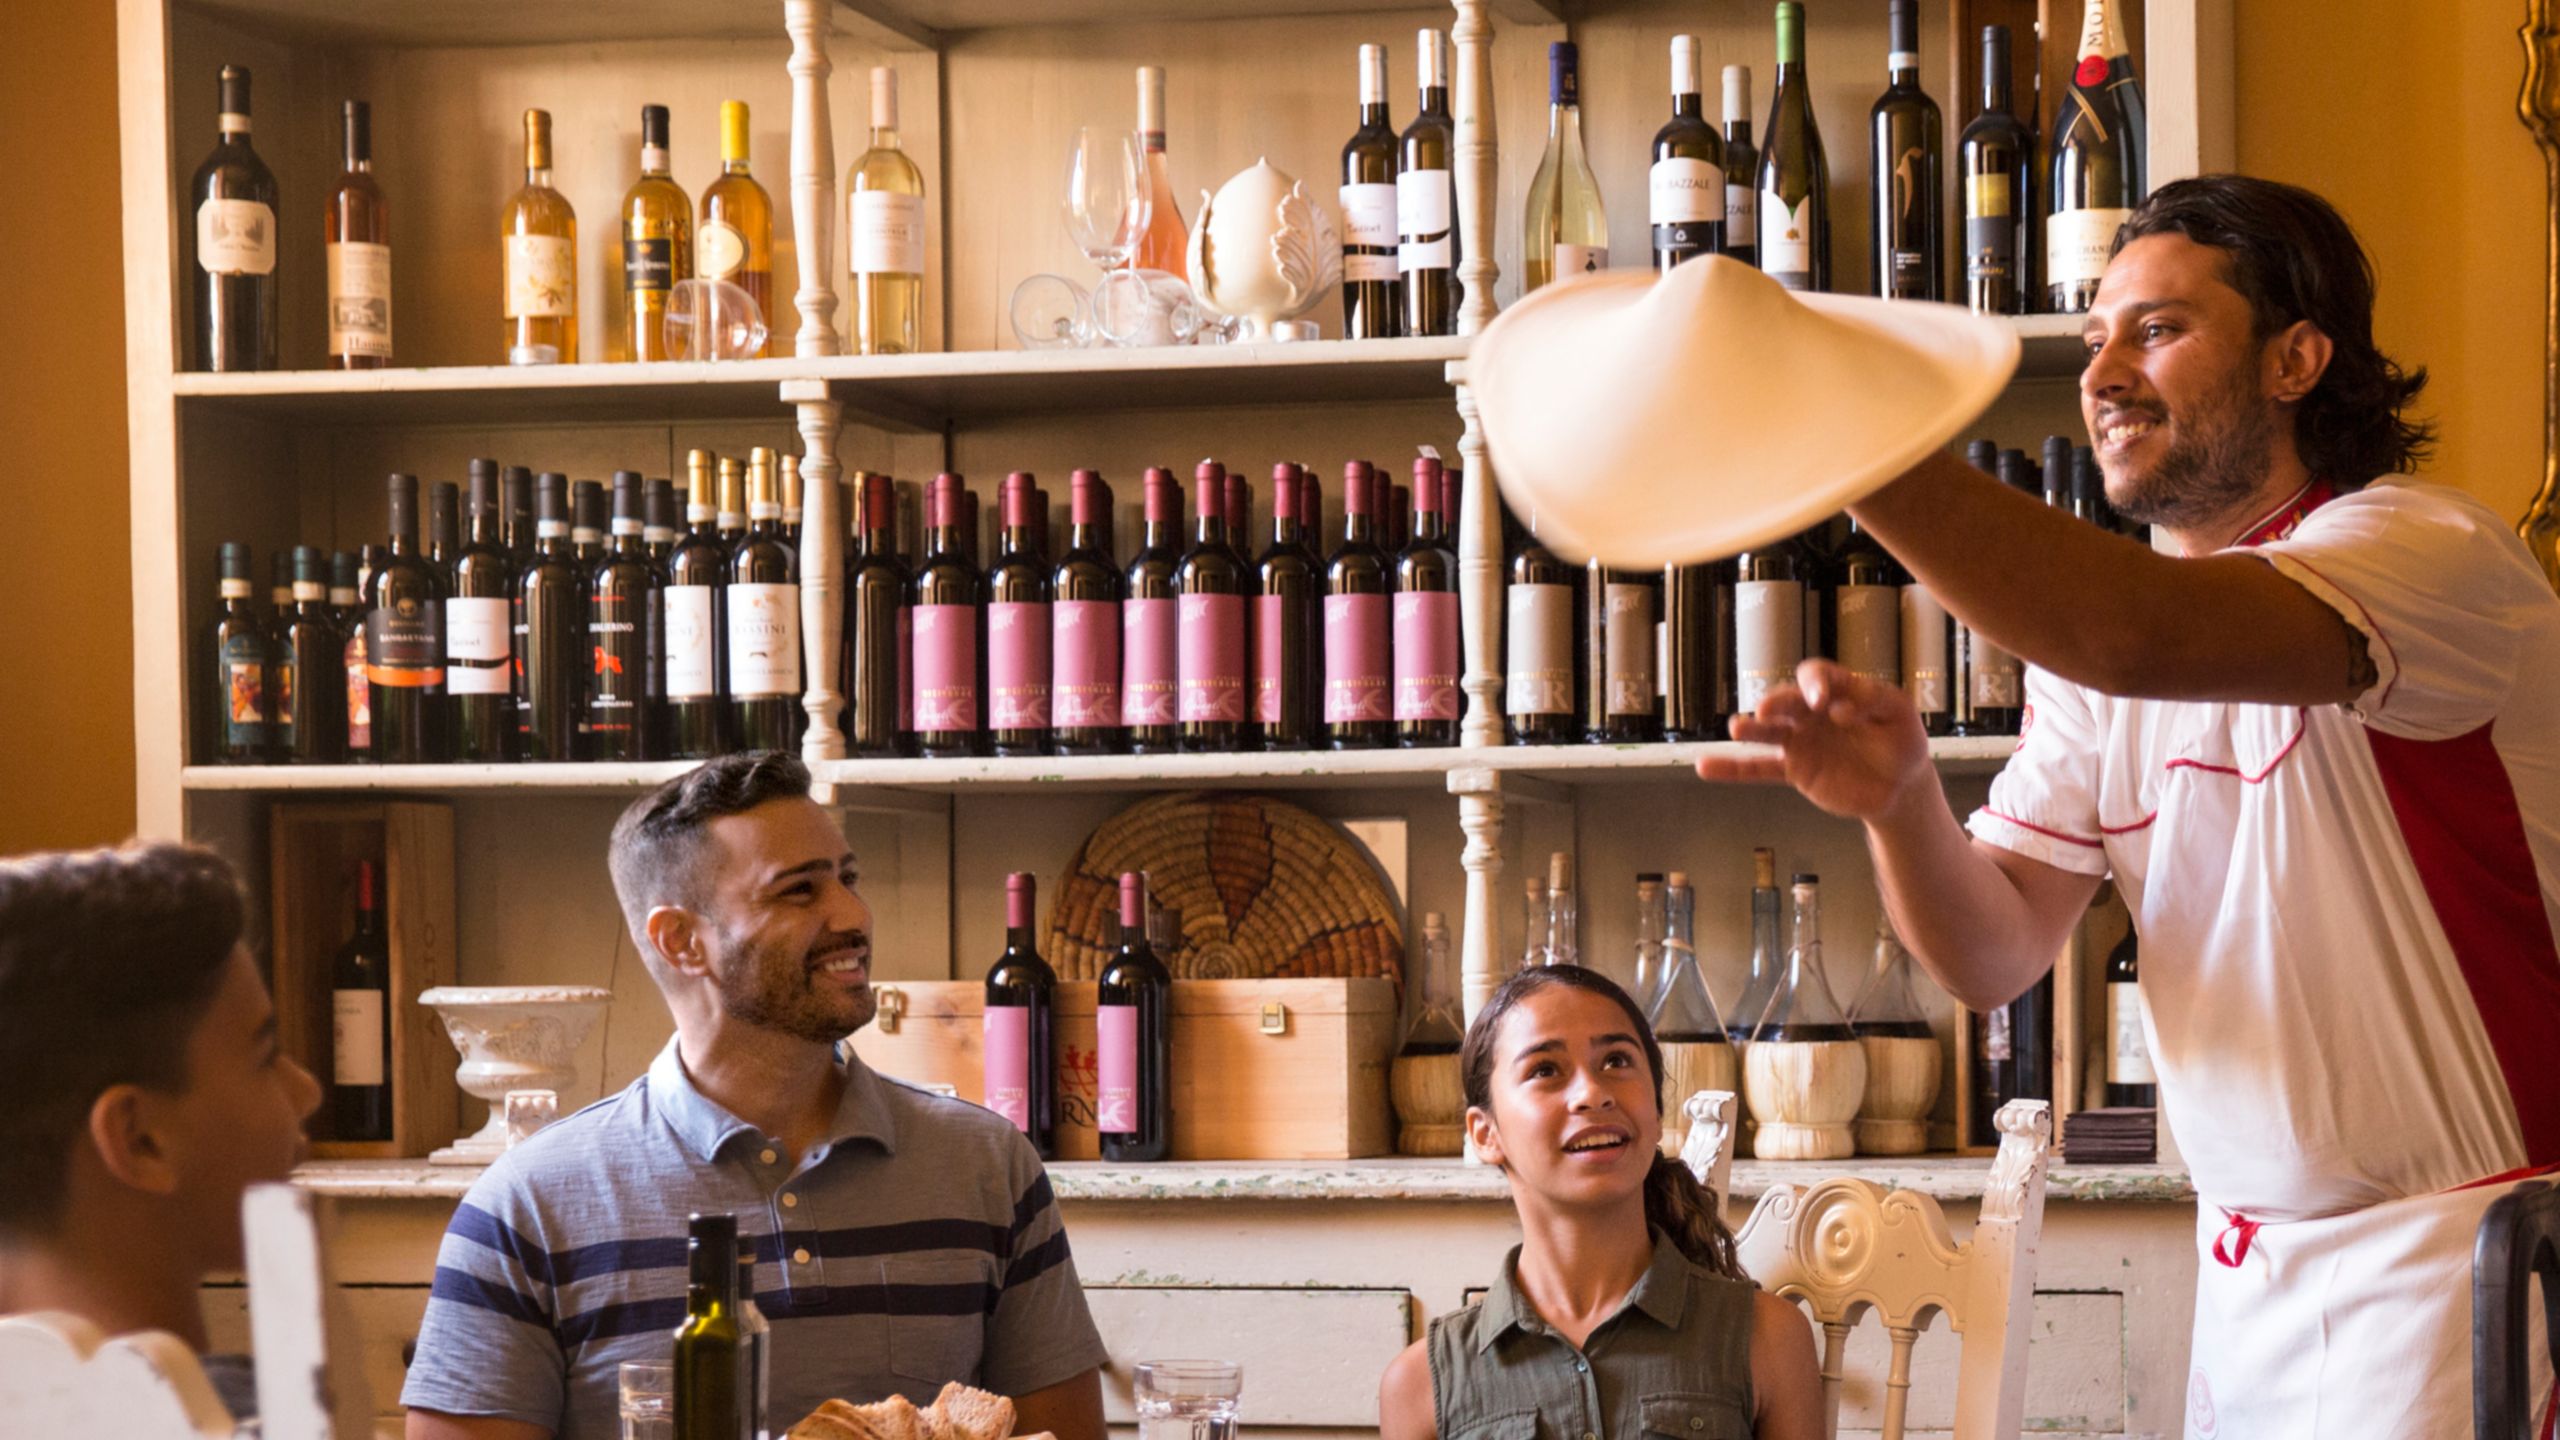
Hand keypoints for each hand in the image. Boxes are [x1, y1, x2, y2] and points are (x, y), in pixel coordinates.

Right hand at [1695, 659, 1933, 821]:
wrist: (1900, 787)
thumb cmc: (1902, 742)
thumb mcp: (1899, 714)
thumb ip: (1875, 702)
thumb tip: (1842, 708)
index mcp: (1837, 691)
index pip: (1818, 676)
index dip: (1816, 683)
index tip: (1822, 700)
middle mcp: (1812, 713)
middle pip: (1786, 701)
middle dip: (1777, 702)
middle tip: (1769, 710)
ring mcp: (1800, 742)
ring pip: (1768, 732)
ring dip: (1751, 729)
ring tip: (1737, 728)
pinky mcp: (1794, 771)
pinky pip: (1758, 769)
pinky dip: (1731, 769)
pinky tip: (1704, 766)